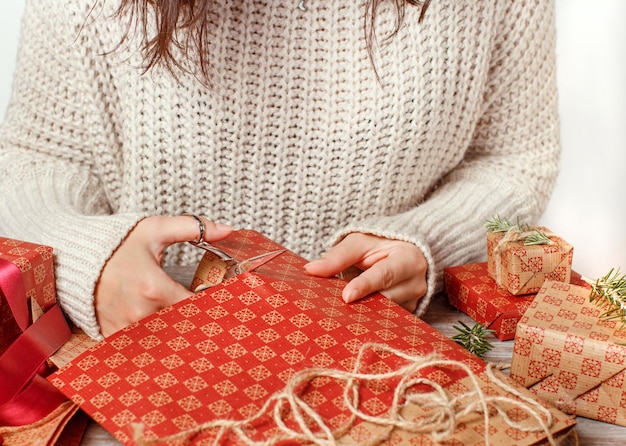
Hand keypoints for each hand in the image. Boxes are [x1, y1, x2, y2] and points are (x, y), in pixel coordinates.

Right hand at [95, 215, 231, 336]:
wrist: (76, 261)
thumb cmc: (118, 245)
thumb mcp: (155, 229)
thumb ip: (192, 227)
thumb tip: (228, 230)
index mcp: (154, 288)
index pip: (198, 306)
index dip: (214, 304)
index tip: (222, 299)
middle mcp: (141, 314)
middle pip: (185, 326)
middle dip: (201, 320)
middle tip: (213, 315)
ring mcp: (126, 330)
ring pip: (168, 339)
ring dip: (181, 332)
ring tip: (194, 325)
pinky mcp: (116, 338)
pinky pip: (147, 345)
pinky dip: (160, 340)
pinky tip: (170, 332)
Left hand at [304, 233, 427, 312]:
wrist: (405, 250)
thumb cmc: (380, 243)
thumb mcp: (359, 242)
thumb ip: (337, 257)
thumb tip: (311, 270)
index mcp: (408, 259)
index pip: (384, 275)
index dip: (365, 286)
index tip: (346, 297)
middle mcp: (416, 283)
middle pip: (386, 299)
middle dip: (361, 303)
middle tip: (335, 308)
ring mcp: (415, 301)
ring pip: (386, 313)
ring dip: (364, 313)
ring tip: (342, 312)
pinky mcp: (410, 313)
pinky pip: (387, 320)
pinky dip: (370, 318)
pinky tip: (355, 317)